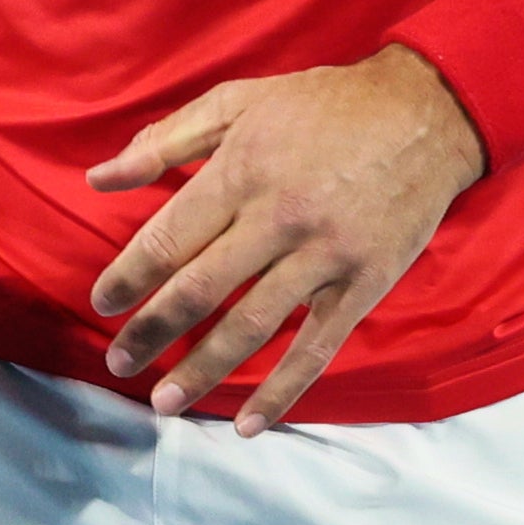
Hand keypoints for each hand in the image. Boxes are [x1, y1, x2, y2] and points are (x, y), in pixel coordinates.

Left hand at [84, 48, 487, 430]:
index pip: (169, 237)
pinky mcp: (364, 285)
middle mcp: (277, 220)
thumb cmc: (321, 105)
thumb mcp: (237, 102)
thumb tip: (98, 178)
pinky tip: (248, 422)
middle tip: (117, 363)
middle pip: (200, 289)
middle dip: (151, 332)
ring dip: (203, 369)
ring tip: (164, 401)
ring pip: (251, 327)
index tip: (100, 305)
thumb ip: (165, 141)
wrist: (424, 115)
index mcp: (239, 173)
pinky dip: (282, 389)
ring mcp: (323, 257)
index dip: (129, 276)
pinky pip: (317, 348)